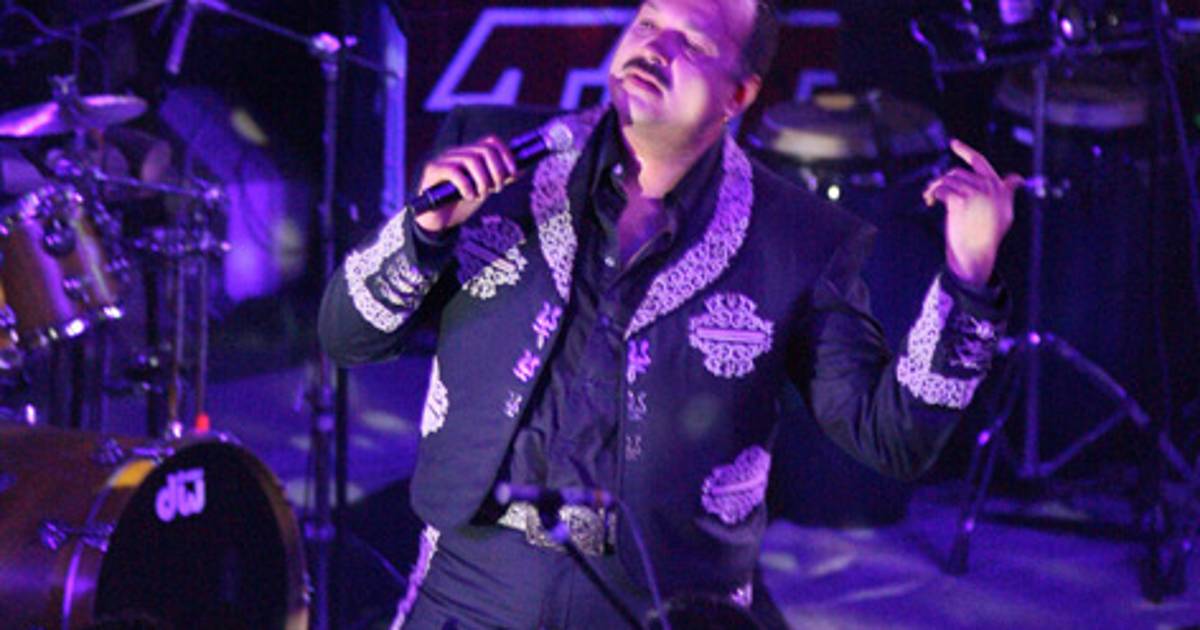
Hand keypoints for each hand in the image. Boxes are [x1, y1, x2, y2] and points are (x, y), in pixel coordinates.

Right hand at [414, 135, 517, 232]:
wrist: (438, 221)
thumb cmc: (460, 203)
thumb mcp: (484, 190)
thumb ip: (499, 179)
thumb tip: (521, 170)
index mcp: (469, 154)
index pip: (491, 142)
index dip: (506, 155)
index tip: (513, 174)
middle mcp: (456, 153)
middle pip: (484, 150)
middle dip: (497, 171)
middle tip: (496, 189)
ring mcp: (443, 160)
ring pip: (471, 160)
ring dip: (483, 180)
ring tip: (481, 195)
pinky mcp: (432, 171)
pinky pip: (454, 171)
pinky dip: (467, 186)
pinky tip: (469, 196)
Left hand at [923, 139, 1022, 288]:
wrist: (976, 254)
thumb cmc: (988, 237)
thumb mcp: (1004, 213)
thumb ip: (1007, 192)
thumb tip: (1017, 179)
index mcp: (1000, 188)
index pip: (980, 163)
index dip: (966, 151)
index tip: (953, 143)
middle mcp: (990, 187)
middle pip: (958, 173)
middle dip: (944, 181)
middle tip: (931, 192)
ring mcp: (977, 192)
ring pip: (948, 180)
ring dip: (935, 188)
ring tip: (929, 198)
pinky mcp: (962, 199)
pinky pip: (942, 188)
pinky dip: (933, 194)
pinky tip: (931, 202)